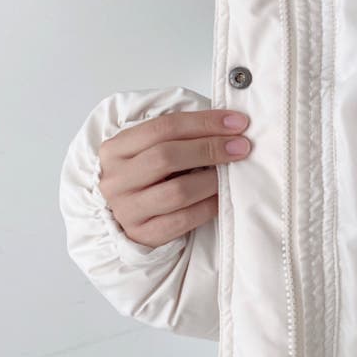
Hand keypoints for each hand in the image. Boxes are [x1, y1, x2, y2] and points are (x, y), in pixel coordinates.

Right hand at [97, 109, 250, 247]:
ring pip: (177, 191)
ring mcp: (126, 209)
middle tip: (241, 147)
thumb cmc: (149, 178)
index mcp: (115, 149)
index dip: (203, 122)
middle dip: (210, 148)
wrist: (130, 217)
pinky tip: (220, 198)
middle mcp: (116, 179)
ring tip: (230, 174)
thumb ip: (180, 137)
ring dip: (211, 180)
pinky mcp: (143, 234)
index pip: (163, 127)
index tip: (236, 123)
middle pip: (167, 156)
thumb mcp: (152, 150)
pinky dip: (208, 207)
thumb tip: (229, 127)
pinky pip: (183, 220)